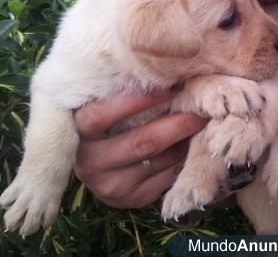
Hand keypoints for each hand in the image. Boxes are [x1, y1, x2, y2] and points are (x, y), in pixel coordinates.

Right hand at [73, 91, 207, 207]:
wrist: (96, 164)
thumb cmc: (106, 122)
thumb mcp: (103, 107)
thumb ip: (123, 95)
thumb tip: (169, 78)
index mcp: (78, 131)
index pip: (101, 115)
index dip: (134, 101)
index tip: (166, 88)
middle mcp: (90, 161)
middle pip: (141, 142)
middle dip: (176, 124)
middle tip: (199, 109)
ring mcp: (109, 185)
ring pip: (159, 160)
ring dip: (183, 142)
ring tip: (198, 124)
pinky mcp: (129, 199)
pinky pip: (166, 177)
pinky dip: (181, 159)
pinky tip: (187, 145)